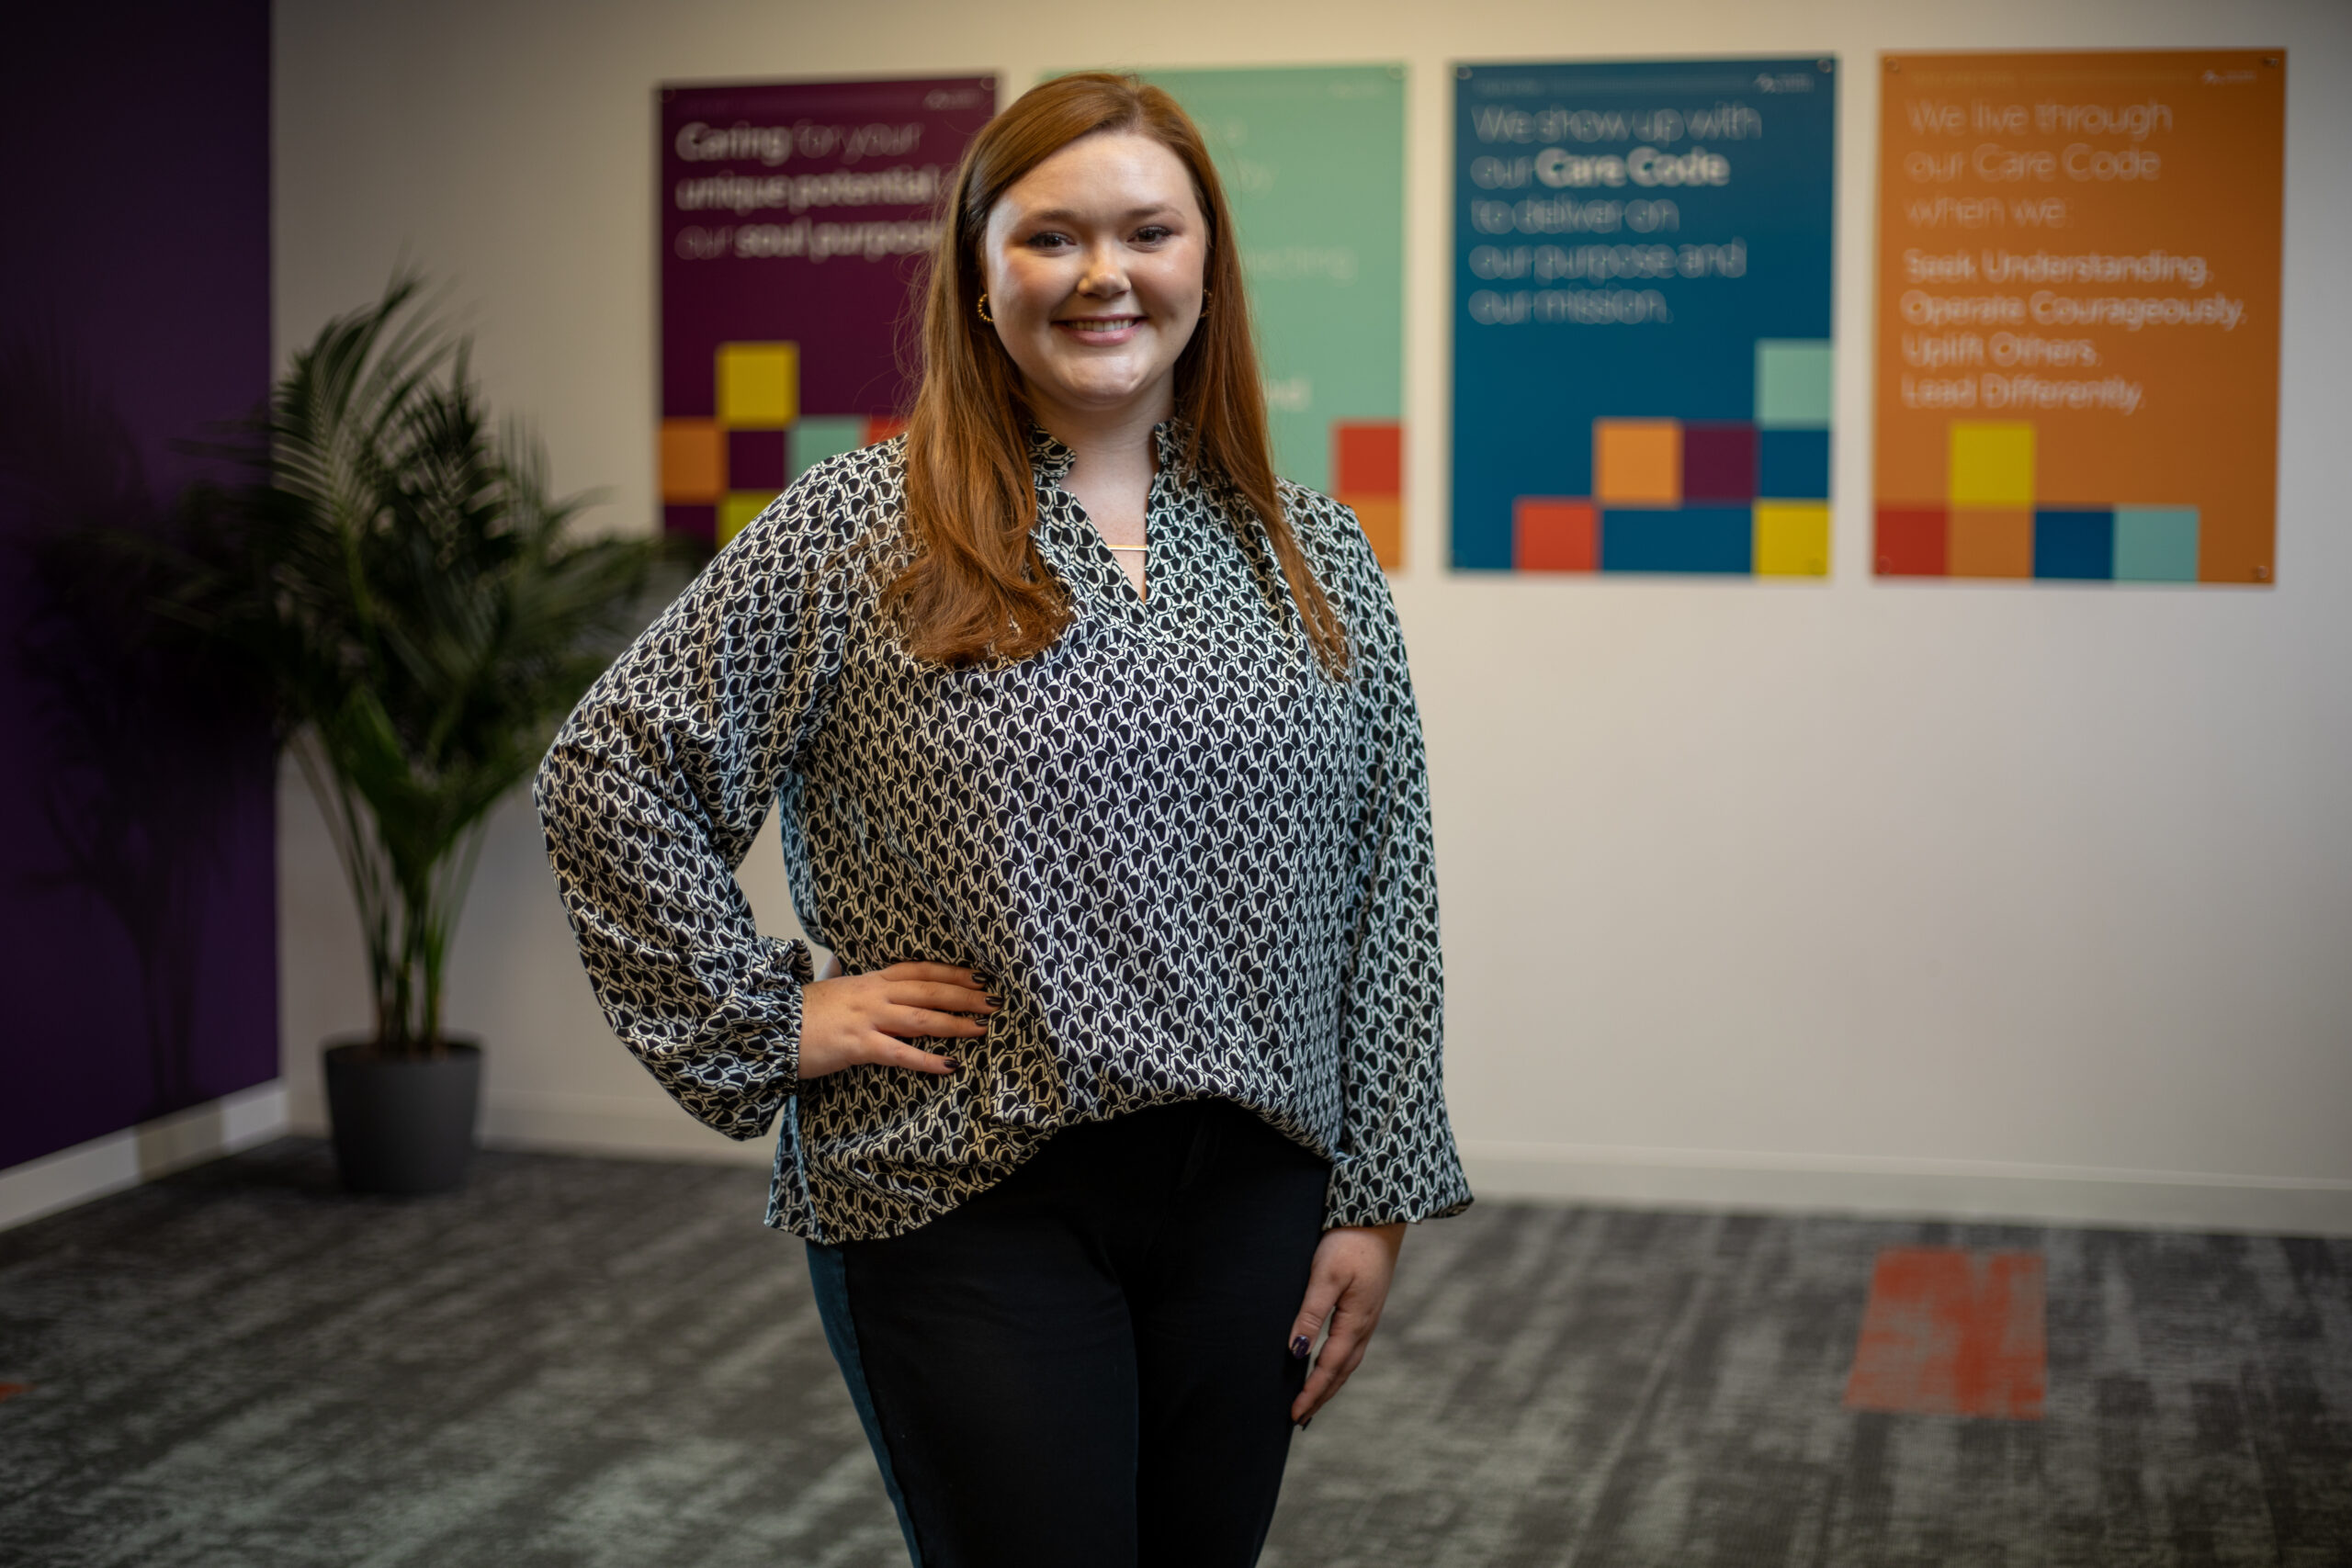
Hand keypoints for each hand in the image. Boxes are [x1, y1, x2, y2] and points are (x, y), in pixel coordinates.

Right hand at [796, 962, 995, 1079]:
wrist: (767, 1025)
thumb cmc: (798, 1011)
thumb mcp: (825, 985)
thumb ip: (838, 973)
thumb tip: (837, 961)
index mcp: (869, 979)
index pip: (919, 970)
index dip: (951, 972)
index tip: (979, 976)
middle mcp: (873, 994)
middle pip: (929, 991)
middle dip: (965, 996)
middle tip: (995, 1003)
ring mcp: (866, 1019)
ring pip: (921, 1019)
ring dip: (956, 1024)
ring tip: (982, 1030)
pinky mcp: (857, 1045)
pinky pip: (899, 1053)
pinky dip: (927, 1060)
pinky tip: (950, 1065)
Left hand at [1287, 1222, 1405, 1423]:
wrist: (1381, 1216)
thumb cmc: (1350, 1242)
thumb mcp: (1324, 1276)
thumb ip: (1310, 1314)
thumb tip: (1295, 1352)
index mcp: (1355, 1322)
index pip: (1328, 1368)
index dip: (1311, 1393)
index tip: (1294, 1415)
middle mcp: (1365, 1325)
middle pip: (1342, 1372)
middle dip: (1322, 1396)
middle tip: (1301, 1419)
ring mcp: (1368, 1316)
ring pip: (1349, 1361)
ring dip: (1331, 1383)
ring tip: (1314, 1400)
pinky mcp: (1366, 1305)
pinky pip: (1352, 1346)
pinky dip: (1339, 1364)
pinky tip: (1330, 1363)